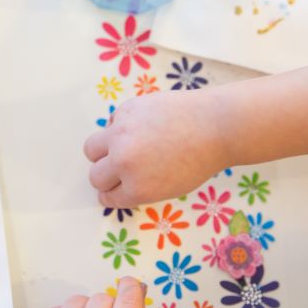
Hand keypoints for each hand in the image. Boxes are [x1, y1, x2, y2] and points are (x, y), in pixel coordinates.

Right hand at [83, 90, 227, 206]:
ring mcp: (121, 134)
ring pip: (91, 148)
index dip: (113, 193)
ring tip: (121, 146)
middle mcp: (123, 162)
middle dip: (106, 176)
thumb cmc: (200, 160)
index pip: (107, 197)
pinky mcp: (126, 110)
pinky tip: (143, 126)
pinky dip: (120, 127)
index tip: (118, 187)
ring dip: (102, 151)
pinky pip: (111, 122)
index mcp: (137, 189)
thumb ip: (140, 187)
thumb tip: (119, 182)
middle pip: (95, 176)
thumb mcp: (169, 187)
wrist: (216, 125)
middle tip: (121, 169)